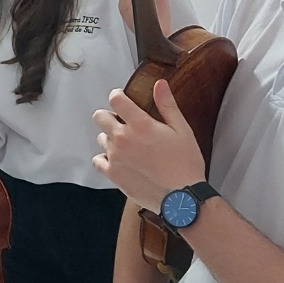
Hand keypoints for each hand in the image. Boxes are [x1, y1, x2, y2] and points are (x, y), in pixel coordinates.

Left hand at [92, 79, 206, 211]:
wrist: (181, 198)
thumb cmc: (185, 164)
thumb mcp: (182, 130)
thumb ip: (167, 105)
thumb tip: (159, 84)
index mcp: (141, 124)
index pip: (116, 99)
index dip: (118, 96)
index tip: (122, 99)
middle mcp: (123, 138)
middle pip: (100, 117)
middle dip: (109, 116)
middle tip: (123, 123)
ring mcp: (115, 157)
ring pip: (101, 138)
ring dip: (110, 138)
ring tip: (127, 146)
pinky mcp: (113, 174)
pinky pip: (98, 160)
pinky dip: (105, 159)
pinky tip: (118, 160)